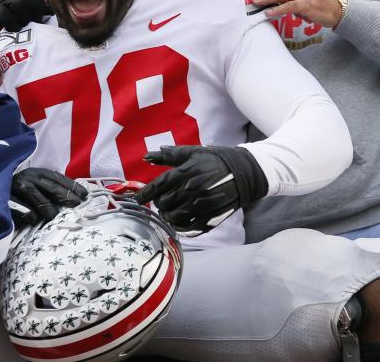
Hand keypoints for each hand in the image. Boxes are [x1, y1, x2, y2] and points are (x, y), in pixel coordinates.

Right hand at [10, 168, 86, 227]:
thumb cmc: (21, 194)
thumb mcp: (36, 186)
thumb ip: (51, 190)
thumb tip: (76, 198)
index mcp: (36, 173)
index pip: (58, 178)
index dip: (72, 186)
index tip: (84, 195)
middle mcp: (27, 177)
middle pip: (51, 187)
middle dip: (66, 196)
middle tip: (77, 205)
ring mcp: (16, 187)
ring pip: (36, 196)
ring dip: (47, 206)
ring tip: (54, 215)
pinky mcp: (5, 199)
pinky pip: (21, 208)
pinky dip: (29, 214)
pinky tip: (34, 219)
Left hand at [136, 145, 267, 236]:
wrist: (243, 172)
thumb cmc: (215, 160)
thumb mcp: (192, 152)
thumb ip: (169, 156)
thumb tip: (147, 156)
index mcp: (185, 172)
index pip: (158, 186)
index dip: (145, 194)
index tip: (137, 199)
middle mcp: (191, 189)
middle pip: (164, 203)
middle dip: (159, 203)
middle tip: (161, 201)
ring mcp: (201, 204)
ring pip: (174, 216)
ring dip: (167, 215)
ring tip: (169, 211)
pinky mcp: (211, 216)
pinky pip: (189, 227)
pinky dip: (180, 227)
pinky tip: (178, 222)